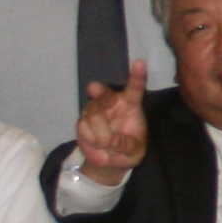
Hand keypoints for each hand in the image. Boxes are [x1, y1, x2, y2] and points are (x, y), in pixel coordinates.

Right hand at [73, 63, 149, 185]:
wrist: (109, 160)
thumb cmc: (128, 149)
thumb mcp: (135, 151)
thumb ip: (128, 146)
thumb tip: (114, 142)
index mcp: (130, 104)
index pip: (135, 88)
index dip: (137, 76)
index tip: (140, 62)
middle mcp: (111, 102)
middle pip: (104, 95)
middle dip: (99, 91)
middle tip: (93, 88)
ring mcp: (94, 110)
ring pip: (93, 119)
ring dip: (101, 138)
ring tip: (108, 147)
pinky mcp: (82, 121)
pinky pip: (84, 131)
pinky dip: (92, 143)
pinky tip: (98, 146)